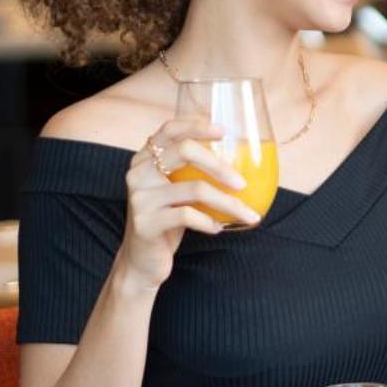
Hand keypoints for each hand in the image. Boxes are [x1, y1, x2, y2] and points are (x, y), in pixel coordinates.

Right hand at [116, 116, 258, 292]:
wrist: (142, 262)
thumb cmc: (167, 221)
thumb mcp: (175, 191)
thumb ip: (191, 173)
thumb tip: (241, 160)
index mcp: (145, 159)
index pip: (169, 129)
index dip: (196, 125)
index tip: (223, 131)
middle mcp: (139, 173)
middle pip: (184, 151)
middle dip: (220, 166)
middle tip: (243, 183)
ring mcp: (140, 198)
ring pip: (195, 189)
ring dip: (228, 203)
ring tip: (247, 215)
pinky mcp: (145, 223)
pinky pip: (188, 215)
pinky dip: (210, 222)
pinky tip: (218, 228)